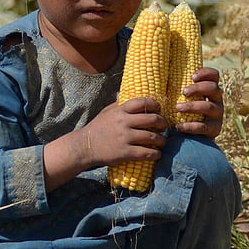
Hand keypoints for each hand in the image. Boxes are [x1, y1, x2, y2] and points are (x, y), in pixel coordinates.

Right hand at [42, 98, 165, 190]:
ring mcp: (125, 138)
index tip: (159, 109)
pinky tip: (157, 154)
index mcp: (120, 111)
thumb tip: (126, 93)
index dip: (154, 104)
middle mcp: (124, 123)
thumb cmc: (97, 128)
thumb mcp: (106, 112)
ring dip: (161, 140)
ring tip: (162, 142)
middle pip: (152, 119)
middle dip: (162, 123)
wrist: (85, 146)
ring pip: (151, 137)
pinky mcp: (125, 153)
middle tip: (164, 127)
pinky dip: (155, 154)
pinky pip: (146, 153)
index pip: (142, 103)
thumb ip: (119, 104)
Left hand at [173, 67, 223, 138]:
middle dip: (198, 88)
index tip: (192, 77)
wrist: (190, 136)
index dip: (205, 73)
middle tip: (183, 92)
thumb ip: (175, 84)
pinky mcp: (214, 129)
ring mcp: (217, 115)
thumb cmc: (181, 111)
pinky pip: (204, 126)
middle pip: (213, 88)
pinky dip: (190, 126)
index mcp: (210, 89)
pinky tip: (178, 126)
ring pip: (209, 107)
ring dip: (192, 106)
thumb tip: (153, 63)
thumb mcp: (181, 97)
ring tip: (177, 108)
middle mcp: (217, 100)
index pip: (214, 75)